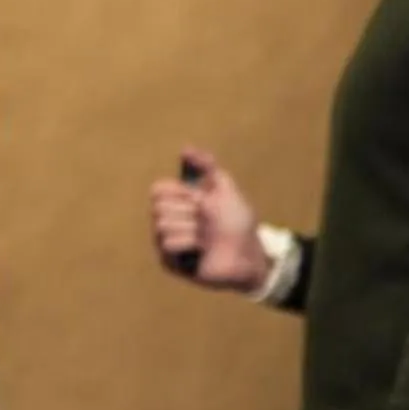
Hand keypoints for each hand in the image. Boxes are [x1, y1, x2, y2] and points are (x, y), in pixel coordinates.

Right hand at [146, 146, 271, 292]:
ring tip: (207, 238)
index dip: (180, 193)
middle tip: (207, 222)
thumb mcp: (226, 189)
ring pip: (163, 227)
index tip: (200, 199)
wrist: (250, 253)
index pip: (158, 189)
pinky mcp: (170, 262)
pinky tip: (202, 250)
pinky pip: (169, 246)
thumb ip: (208, 166)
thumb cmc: (239, 223)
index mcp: (177, 203)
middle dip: (190, 213)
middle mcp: (168, 221)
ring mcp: (167, 242)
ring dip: (193, 230)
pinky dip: (191, 245)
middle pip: (159, 207)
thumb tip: (185, 147)